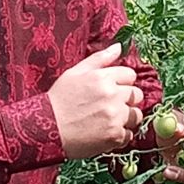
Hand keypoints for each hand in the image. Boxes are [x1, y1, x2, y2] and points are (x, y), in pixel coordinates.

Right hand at [48, 43, 144, 158]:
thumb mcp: (75, 72)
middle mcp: (112, 96)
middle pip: (137, 95)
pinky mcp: (114, 136)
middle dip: (127, 99)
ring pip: (136, 115)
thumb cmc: (59, 99)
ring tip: (109, 120)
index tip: (112, 89)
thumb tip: (119, 47)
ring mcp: (115, 117)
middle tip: (111, 105)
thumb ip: (100, 59)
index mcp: (103, 78)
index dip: (122, 82)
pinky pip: (129, 134)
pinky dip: (120, 135)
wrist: (46, 128)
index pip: (130, 75)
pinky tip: (106, 132)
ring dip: (127, 118)